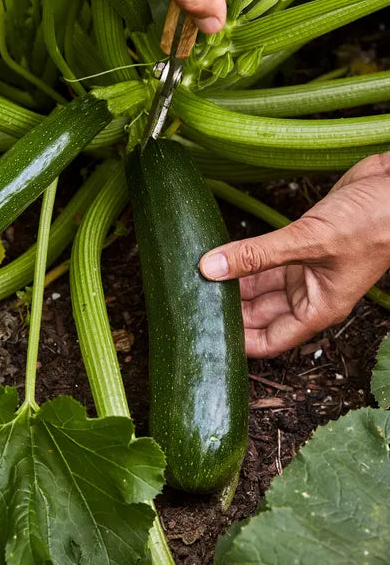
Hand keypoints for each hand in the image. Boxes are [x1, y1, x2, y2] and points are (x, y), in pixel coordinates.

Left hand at [200, 153, 389, 357]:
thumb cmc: (374, 222)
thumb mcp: (309, 241)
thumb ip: (257, 255)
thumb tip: (210, 267)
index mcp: (317, 308)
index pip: (269, 340)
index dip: (238, 342)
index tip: (206, 335)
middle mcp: (308, 293)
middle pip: (258, 313)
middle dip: (228, 308)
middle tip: (192, 302)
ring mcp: (302, 268)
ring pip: (258, 285)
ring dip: (230, 282)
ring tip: (195, 280)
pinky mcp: (298, 244)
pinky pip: (262, 258)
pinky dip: (241, 257)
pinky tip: (216, 255)